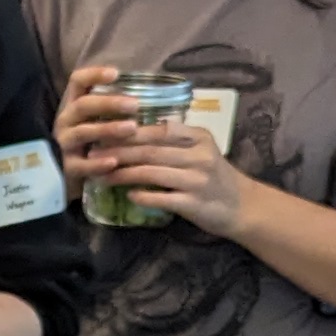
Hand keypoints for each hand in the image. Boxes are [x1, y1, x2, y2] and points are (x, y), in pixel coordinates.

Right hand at [53, 62, 141, 178]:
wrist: (70, 174)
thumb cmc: (95, 141)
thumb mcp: (100, 119)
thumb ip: (118, 108)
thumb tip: (156, 96)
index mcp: (74, 104)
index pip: (78, 81)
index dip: (94, 75)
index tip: (116, 74)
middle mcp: (66, 121)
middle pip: (82, 105)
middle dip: (109, 103)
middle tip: (135, 105)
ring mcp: (65, 143)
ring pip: (82, 133)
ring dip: (107, 129)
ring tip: (132, 128)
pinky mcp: (68, 167)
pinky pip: (80, 165)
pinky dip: (97, 163)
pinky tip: (114, 162)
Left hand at [91, 119, 254, 237]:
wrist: (242, 206)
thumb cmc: (214, 175)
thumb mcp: (201, 150)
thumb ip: (175, 140)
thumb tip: (133, 130)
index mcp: (199, 137)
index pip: (160, 129)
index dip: (130, 131)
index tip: (105, 132)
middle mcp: (199, 156)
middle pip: (151, 150)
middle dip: (119, 151)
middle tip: (93, 153)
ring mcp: (197, 180)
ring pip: (152, 172)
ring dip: (123, 173)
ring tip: (102, 174)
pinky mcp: (194, 204)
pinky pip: (162, 197)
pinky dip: (143, 195)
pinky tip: (128, 194)